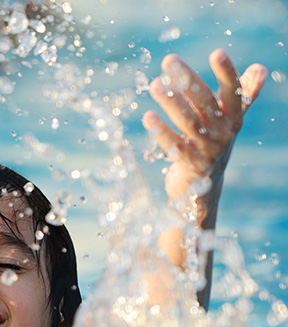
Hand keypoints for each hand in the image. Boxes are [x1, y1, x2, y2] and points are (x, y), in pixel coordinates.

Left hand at [142, 49, 266, 226]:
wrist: (203, 192)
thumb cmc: (213, 147)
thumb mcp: (229, 123)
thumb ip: (244, 96)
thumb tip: (261, 68)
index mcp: (234, 119)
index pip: (233, 92)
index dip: (227, 73)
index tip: (217, 52)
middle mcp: (223, 133)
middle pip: (205, 103)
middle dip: (187, 80)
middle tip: (168, 60)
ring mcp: (207, 150)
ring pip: (188, 121)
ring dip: (170, 101)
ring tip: (155, 83)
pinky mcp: (190, 166)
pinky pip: (174, 145)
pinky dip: (161, 131)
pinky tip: (148, 116)